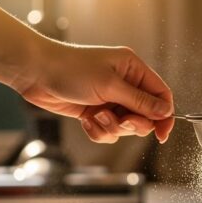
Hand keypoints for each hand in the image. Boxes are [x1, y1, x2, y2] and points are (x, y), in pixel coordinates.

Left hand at [14, 41, 174, 143]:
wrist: (36, 73)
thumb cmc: (70, 69)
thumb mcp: (110, 85)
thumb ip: (140, 101)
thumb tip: (165, 112)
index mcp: (133, 69)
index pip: (161, 95)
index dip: (164, 116)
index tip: (162, 134)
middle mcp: (125, 84)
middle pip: (145, 115)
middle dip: (132, 123)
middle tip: (121, 121)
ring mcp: (110, 99)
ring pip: (125, 127)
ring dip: (112, 127)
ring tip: (96, 116)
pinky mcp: (96, 112)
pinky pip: (108, 132)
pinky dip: (98, 130)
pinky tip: (86, 120)